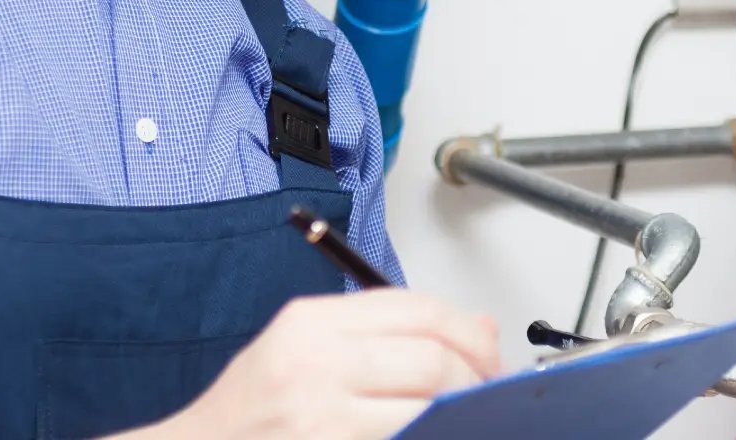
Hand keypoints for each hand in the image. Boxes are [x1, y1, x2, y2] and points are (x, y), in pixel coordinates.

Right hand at [125, 289, 499, 439]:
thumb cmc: (250, 412)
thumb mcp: (304, 350)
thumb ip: (385, 334)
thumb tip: (479, 329)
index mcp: (310, 323)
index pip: (417, 309)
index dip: (468, 332)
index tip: (486, 353)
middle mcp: (314, 363)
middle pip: (431, 358)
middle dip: (474, 378)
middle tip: (484, 394)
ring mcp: (322, 418)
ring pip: (428, 406)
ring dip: (460, 415)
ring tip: (464, 419)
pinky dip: (431, 436)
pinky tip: (433, 435)